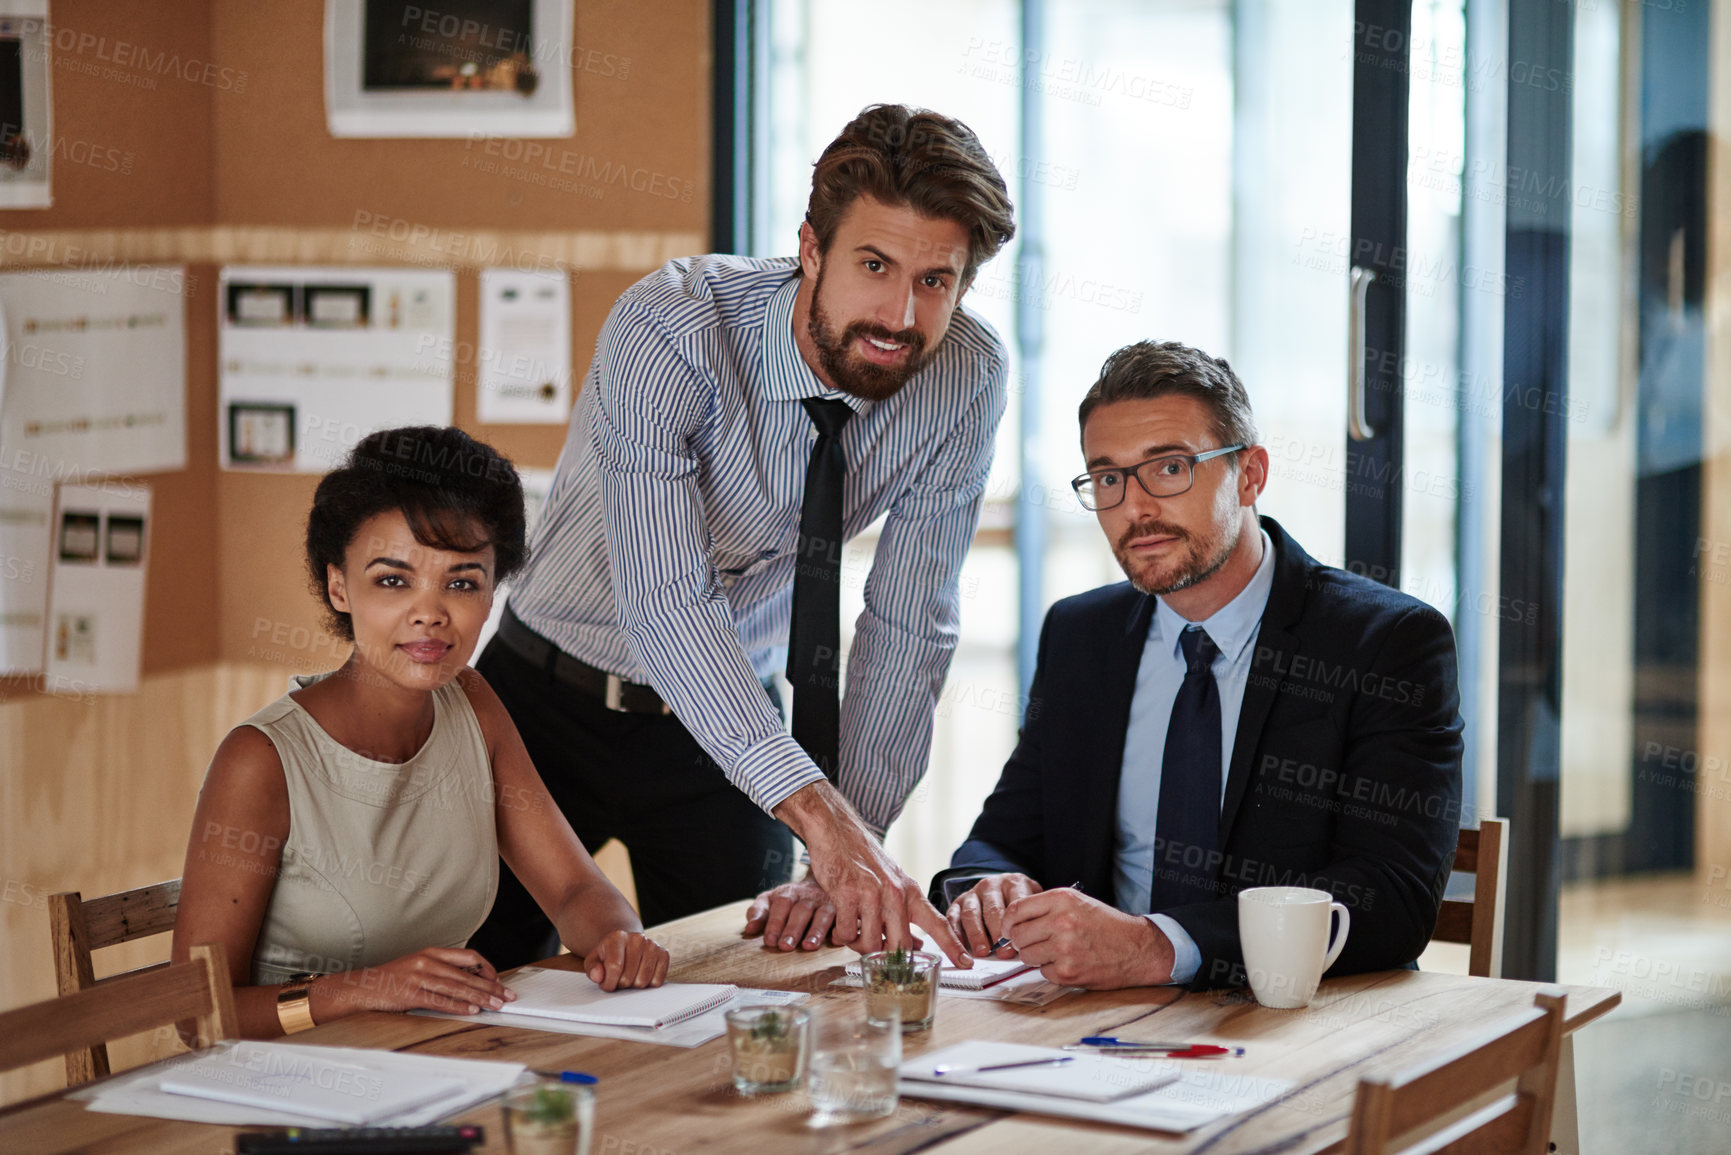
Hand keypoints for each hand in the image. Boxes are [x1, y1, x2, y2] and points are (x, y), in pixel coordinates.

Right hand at [315, 948, 513, 1018]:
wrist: (360, 988)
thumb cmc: (390, 980)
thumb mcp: (418, 966)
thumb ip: (441, 970)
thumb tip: (469, 982)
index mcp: (432, 952)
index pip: (469, 957)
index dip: (487, 969)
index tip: (498, 981)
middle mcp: (427, 962)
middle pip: (467, 974)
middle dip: (491, 986)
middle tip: (507, 996)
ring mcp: (419, 977)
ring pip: (458, 987)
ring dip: (480, 998)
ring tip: (496, 1005)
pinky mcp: (411, 994)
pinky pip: (440, 1001)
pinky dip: (458, 1006)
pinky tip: (472, 1010)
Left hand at [583, 930, 669, 989]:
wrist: (626, 945)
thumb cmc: (608, 956)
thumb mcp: (594, 960)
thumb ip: (593, 968)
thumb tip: (598, 976)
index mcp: (617, 937)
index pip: (614, 967)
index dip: (608, 982)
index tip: (606, 984)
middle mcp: (637, 938)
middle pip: (628, 977)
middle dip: (621, 985)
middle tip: (618, 979)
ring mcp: (652, 945)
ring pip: (643, 981)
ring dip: (634, 986)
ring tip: (629, 977)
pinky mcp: (664, 954)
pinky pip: (657, 981)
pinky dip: (648, 985)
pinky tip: (641, 975)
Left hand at [743, 877, 837, 950]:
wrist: (821, 880)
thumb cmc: (792, 898)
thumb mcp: (771, 900)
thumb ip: (759, 912)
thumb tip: (749, 929)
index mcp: (789, 893)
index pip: (781, 905)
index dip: (775, 923)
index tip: (770, 941)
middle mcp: (809, 896)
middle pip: (801, 910)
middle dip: (793, 929)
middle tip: (785, 946)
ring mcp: (828, 902)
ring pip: (824, 914)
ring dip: (816, 931)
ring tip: (808, 946)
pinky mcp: (844, 910)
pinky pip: (846, 918)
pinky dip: (841, 929)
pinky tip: (836, 940)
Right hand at [772, 782, 969, 966]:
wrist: (836, 830)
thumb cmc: (863, 858)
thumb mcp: (892, 881)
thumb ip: (904, 911)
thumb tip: (917, 945)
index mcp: (910, 891)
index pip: (938, 923)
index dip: (953, 945)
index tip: (967, 963)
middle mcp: (895, 894)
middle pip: (901, 946)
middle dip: (888, 957)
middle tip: (875, 950)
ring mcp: (872, 895)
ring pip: (870, 944)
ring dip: (858, 945)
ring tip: (853, 931)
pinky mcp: (847, 895)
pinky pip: (846, 934)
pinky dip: (842, 934)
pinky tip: (841, 921)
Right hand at [945, 873, 1041, 957]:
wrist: (1003, 887)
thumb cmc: (1021, 901)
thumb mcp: (1033, 902)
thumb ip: (1033, 918)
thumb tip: (1032, 944)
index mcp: (1013, 882)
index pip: (1015, 903)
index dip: (1015, 924)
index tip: (1016, 943)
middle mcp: (991, 885)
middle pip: (992, 909)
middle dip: (997, 933)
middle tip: (1002, 952)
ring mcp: (973, 893)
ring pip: (971, 913)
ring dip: (977, 935)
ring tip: (983, 952)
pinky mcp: (958, 902)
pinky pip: (953, 917)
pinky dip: (956, 933)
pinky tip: (961, 946)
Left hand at [998, 890, 1175, 989]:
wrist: (1138, 948)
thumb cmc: (1107, 925)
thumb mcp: (1077, 902)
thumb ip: (1045, 908)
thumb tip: (1011, 922)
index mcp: (1061, 899)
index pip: (1015, 910)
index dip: (1007, 922)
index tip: (1009, 929)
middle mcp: (1061, 921)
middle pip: (1017, 935)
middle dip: (1022, 941)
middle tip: (1036, 942)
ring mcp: (1064, 948)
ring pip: (1027, 956)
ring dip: (1036, 957)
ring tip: (1056, 952)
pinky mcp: (1068, 972)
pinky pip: (1043, 973)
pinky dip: (1052, 970)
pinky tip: (1069, 962)